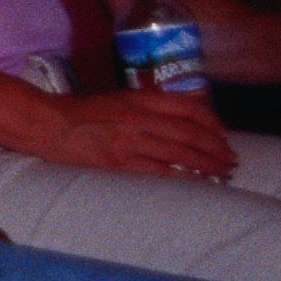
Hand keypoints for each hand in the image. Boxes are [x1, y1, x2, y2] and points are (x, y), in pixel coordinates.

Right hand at [43, 88, 235, 179]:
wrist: (49, 125)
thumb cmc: (82, 111)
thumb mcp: (118, 98)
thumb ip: (148, 105)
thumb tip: (183, 115)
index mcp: (138, 98)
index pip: (186, 106)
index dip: (211, 120)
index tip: (223, 133)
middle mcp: (138, 117)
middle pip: (189, 132)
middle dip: (215, 147)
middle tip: (232, 159)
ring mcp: (130, 141)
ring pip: (180, 153)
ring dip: (207, 164)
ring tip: (224, 172)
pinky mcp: (121, 162)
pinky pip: (161, 171)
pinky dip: (184, 177)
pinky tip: (198, 182)